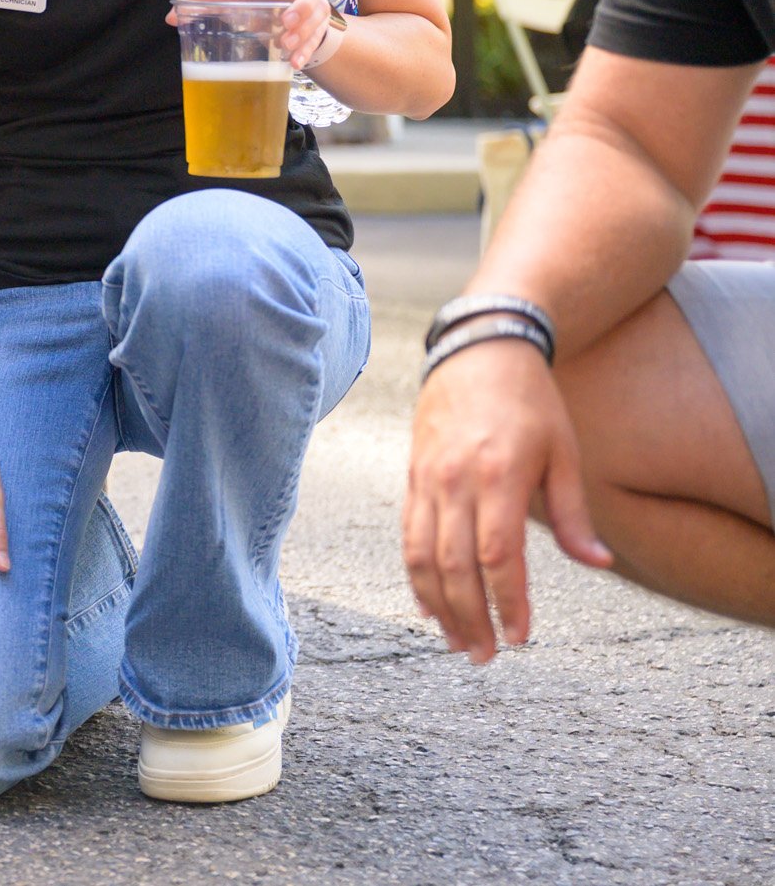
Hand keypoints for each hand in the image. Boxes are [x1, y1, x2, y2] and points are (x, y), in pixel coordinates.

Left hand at [169, 0, 330, 68]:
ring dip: (304, 29)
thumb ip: (205, 1)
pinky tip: (294, 62)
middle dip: (301, 3)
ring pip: (318, 10)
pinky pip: (319, 33)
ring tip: (285, 45)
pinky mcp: (321, 19)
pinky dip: (306, 48)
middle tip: (284, 21)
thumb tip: (171, 16)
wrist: (285, 6)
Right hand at [404, 338, 612, 662]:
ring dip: (438, 606)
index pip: (497, 555)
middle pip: (454, 565)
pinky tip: (429, 604)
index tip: (520, 636)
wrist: (477, 351)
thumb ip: (574, 514)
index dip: (506, 601)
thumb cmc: (530, 402)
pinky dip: (416, 575)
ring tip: (457, 641)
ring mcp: (427, 479)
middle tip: (485, 656)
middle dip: (469, 617)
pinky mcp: (412, 478)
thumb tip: (598, 564)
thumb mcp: (564, 453)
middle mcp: (454, 480)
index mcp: (499, 475)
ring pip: (422, 556)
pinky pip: (408, 536)